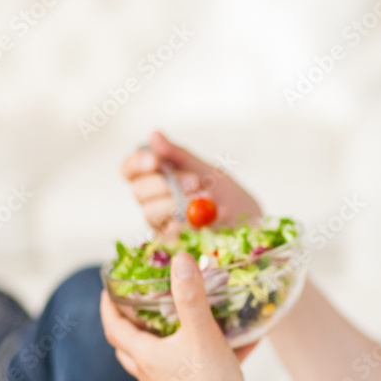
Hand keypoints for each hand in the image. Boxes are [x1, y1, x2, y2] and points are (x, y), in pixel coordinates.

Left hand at [100, 252, 257, 380]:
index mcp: (146, 357)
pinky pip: (190, 373)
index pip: (114, 328)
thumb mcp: (201, 333)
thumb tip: (179, 261)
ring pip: (158, 361)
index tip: (107, 289)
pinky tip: (234, 347)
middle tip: (141, 305)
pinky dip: (203, 356)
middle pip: (130, 348)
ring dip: (165, 341)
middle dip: (132, 324)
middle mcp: (151, 376)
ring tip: (184, 322)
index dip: (107, 306)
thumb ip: (190, 296)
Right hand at [122, 131, 262, 234]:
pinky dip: (190, 224)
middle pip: (139, 191)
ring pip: (151, 213)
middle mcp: (152, 203)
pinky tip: (210, 219)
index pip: (130, 170)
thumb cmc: (225, 195)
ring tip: (208, 199)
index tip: (156, 161)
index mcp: (156, 180)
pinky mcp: (173, 246)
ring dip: (179, 203)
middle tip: (197, 182)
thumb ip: (179, 155)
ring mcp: (161, 225)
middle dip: (167, 184)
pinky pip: (170, 234)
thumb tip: (154, 134)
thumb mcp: (206, 170)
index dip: (137, 163)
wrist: (250, 223)